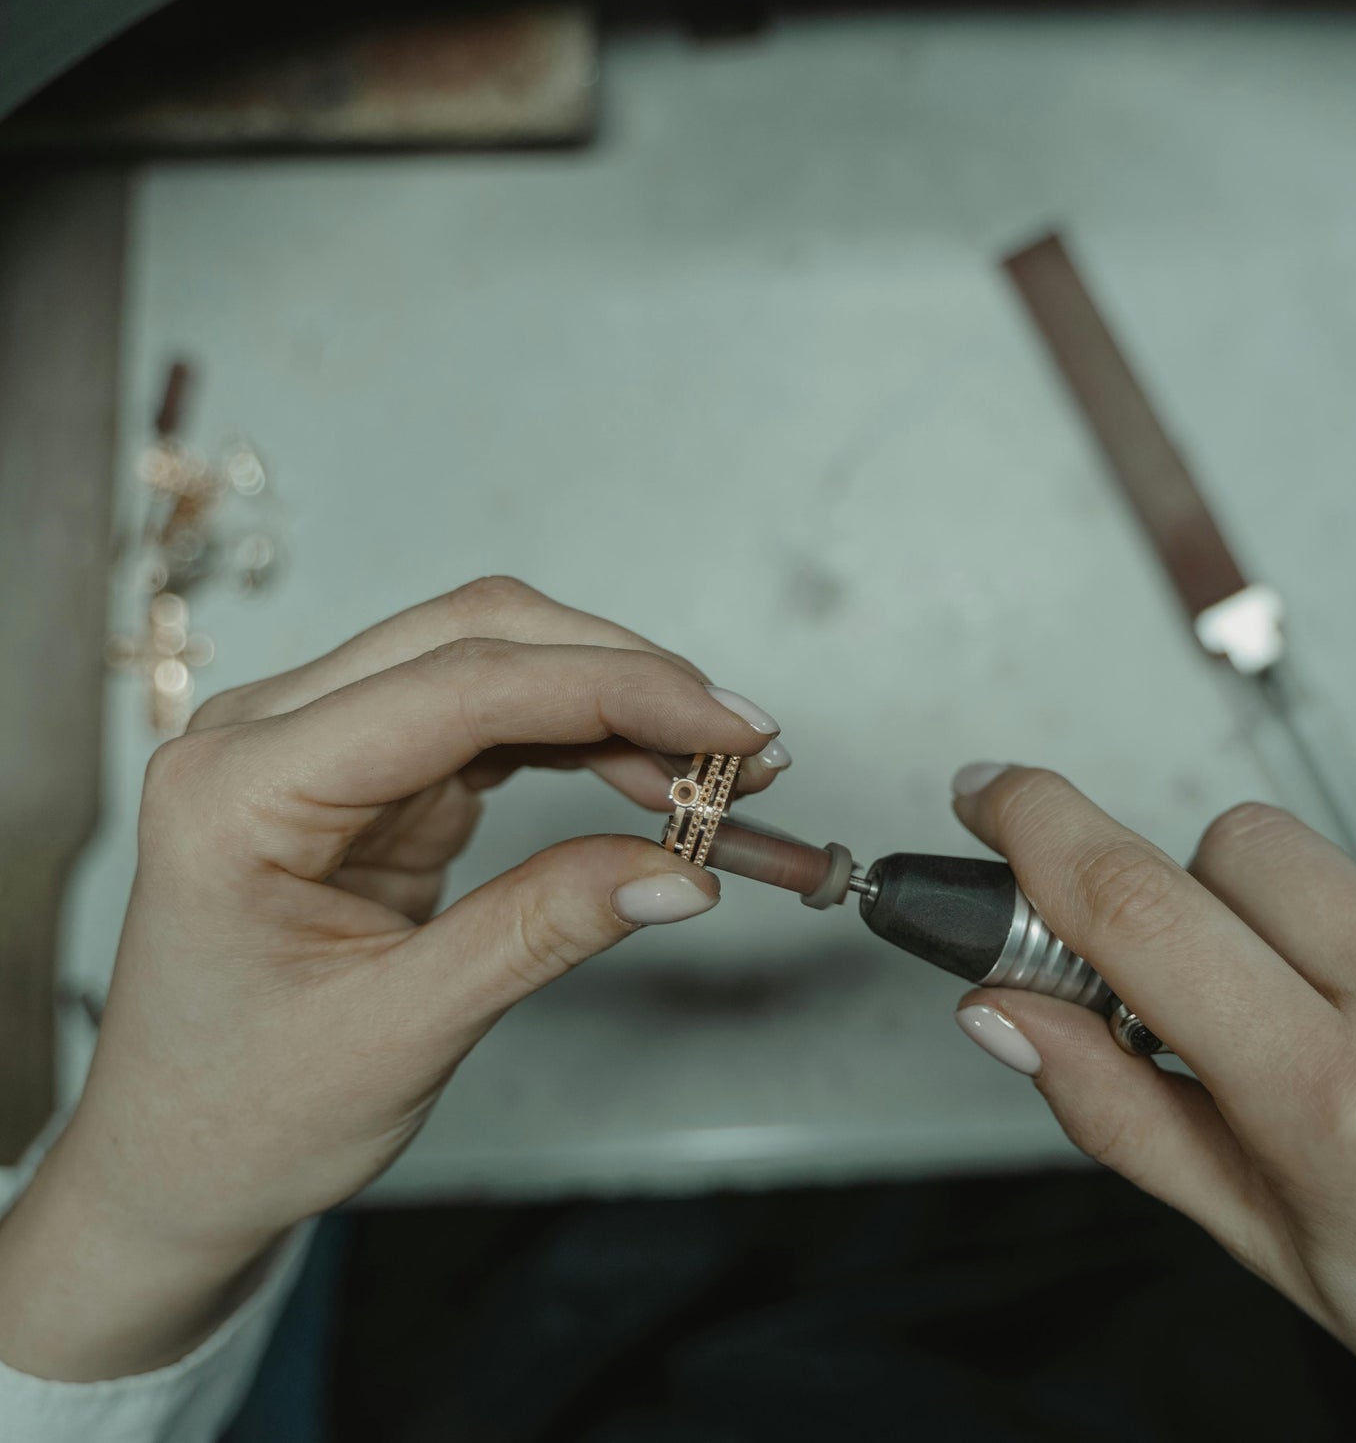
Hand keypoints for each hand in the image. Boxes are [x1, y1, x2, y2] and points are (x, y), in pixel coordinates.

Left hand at [0, 579, 786, 1379]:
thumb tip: (683, 871)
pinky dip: (578, 739)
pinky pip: (489, 718)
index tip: (729, 728)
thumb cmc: (244, 1112)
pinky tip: (645, 778)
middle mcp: (269, 734)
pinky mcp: (365, 770)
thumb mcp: (401, 1032)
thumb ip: (542, 931)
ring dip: (610, 700)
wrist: (171, 1162)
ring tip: (711, 770)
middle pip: (476, 636)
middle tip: (740, 744)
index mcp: (243, 786)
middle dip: (623, 676)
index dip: (613, 689)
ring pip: (491, 661)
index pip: (458, 686)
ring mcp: (316, 741)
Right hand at [950, 764, 1355, 1439]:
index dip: (1038, 829)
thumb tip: (1005, 1013)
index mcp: (1332, 1098)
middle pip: (1232, 847)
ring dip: (1285, 922)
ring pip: (1321, 863)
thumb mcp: (1263, 1238)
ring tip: (1331, 1029)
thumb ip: (1119, 1112)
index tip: (991, 794)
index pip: (1140, 910)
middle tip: (1203, 998)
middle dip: (1180, 898)